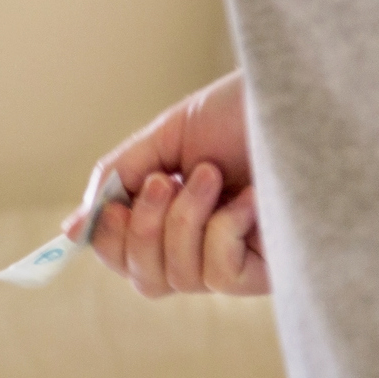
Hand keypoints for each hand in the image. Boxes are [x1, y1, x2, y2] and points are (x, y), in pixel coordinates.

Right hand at [62, 71, 268, 296]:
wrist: (306, 98)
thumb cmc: (247, 112)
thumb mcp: (168, 137)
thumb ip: (120, 177)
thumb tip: (72, 230)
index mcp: (177, 215)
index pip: (125, 257)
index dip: (110, 240)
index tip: (114, 205)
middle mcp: (205, 246)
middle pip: (144, 279)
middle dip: (141, 230)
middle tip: (164, 180)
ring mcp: (238, 261)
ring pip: (177, 277)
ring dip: (184, 219)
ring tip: (213, 175)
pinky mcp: (269, 272)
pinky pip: (218, 276)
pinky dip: (222, 231)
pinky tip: (250, 199)